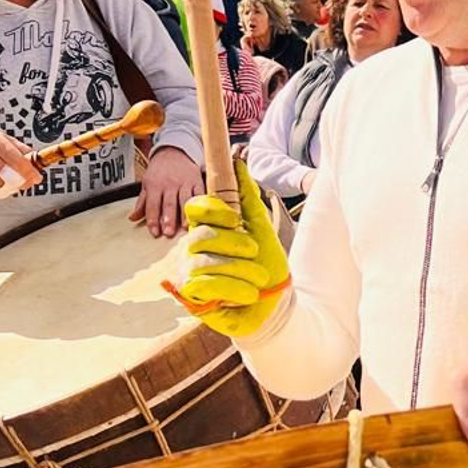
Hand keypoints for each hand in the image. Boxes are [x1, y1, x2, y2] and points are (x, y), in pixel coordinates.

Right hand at [0, 129, 39, 197]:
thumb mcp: (4, 139)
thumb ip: (21, 148)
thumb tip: (35, 159)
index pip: (19, 162)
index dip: (31, 172)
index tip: (37, 178)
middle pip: (12, 178)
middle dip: (21, 181)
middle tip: (23, 179)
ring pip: (3, 186)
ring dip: (6, 184)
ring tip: (1, 174)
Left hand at [131, 144, 201, 237]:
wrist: (175, 151)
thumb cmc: (159, 170)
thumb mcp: (147, 183)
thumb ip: (142, 202)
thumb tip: (133, 218)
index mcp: (154, 185)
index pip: (152, 205)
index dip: (153, 219)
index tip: (155, 232)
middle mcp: (169, 184)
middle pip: (169, 203)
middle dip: (169, 219)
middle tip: (168, 233)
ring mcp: (184, 182)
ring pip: (184, 200)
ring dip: (185, 214)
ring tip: (185, 227)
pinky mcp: (196, 181)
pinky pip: (199, 193)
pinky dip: (200, 204)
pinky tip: (200, 214)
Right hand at [178, 164, 290, 337]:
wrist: (278, 306)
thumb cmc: (268, 268)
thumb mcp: (263, 229)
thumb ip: (248, 197)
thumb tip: (240, 160)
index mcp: (210, 230)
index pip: (195, 208)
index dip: (213, 209)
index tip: (234, 218)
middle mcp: (194, 249)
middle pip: (201, 234)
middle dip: (234, 243)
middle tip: (254, 253)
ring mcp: (190, 274)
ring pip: (204, 261)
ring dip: (239, 269)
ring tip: (257, 279)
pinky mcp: (192, 298)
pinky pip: (204, 285)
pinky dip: (232, 288)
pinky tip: (248, 294)